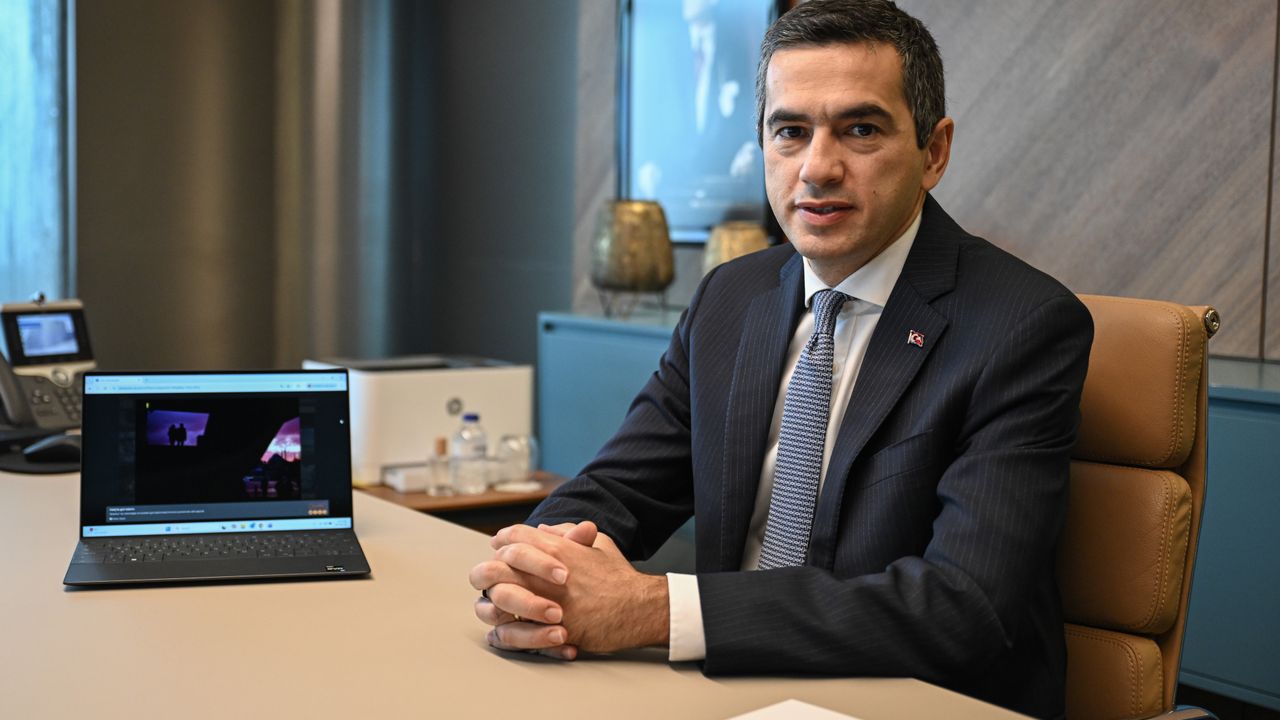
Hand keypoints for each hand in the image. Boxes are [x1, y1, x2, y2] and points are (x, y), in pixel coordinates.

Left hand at [481, 522, 669, 653]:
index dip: (503, 540)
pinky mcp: (548, 630)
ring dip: (492, 602)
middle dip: (489, 571)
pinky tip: (504, 630)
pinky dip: (503, 632)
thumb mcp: (598, 542)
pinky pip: (511, 633)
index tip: (500, 547)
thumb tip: (542, 529)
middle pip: (494, 567)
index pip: (513, 536)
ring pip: (496, 600)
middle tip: (492, 577)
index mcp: (557, 549)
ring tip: (497, 605)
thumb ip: (569, 532)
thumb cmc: (619, 576)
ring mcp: (545, 603)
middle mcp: (545, 574)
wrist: (638, 609)